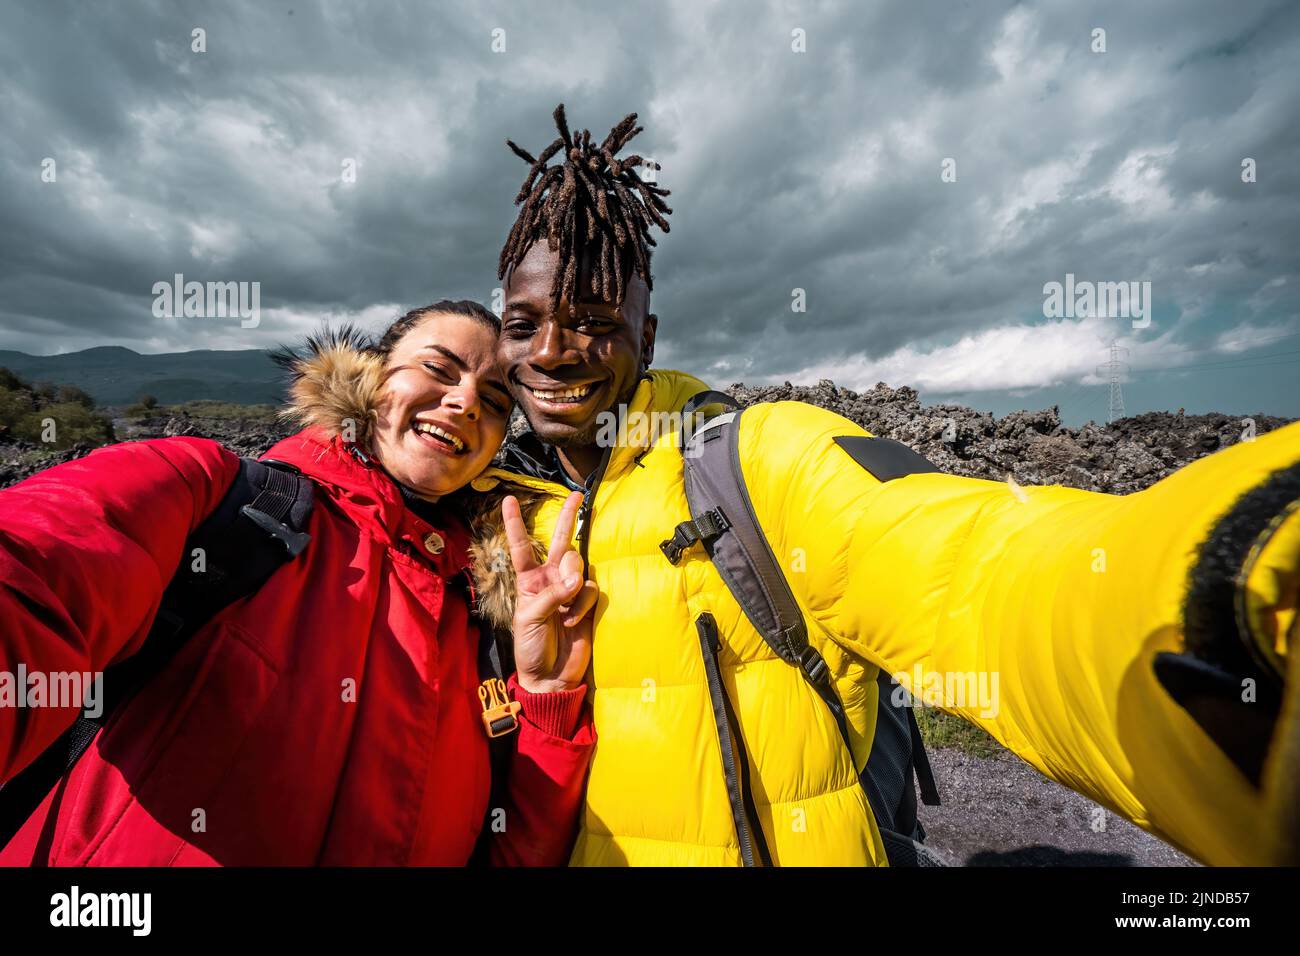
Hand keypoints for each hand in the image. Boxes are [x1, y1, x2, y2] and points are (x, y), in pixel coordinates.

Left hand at [505, 491, 596, 693]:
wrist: (551, 676)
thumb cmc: (531, 648)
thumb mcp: (529, 619)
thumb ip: (551, 595)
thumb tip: (578, 579)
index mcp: (529, 581)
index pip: (522, 547)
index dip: (515, 524)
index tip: (508, 500)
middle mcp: (550, 579)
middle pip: (560, 541)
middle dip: (567, 517)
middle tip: (576, 495)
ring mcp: (571, 590)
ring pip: (578, 565)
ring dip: (572, 584)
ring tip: (565, 610)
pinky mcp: (588, 603)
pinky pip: (590, 588)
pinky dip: (583, 604)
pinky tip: (575, 621)